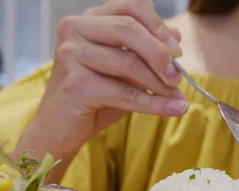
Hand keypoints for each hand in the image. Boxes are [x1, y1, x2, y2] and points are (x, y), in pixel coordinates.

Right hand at [16, 0, 187, 177]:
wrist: (60, 130)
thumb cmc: (94, 97)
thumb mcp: (125, 71)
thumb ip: (147, 51)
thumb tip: (177, 35)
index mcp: (89, 19)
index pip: (132, 7)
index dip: (159, 26)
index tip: (177, 52)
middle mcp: (75, 29)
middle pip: (130, 29)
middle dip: (160, 54)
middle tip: (178, 77)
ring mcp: (71, 54)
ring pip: (129, 62)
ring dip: (160, 84)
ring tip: (178, 98)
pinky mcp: (76, 84)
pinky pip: (125, 93)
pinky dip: (154, 103)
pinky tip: (173, 109)